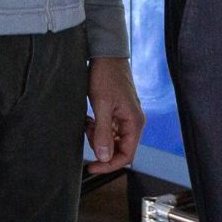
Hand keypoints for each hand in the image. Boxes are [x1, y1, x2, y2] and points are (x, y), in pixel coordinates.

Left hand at [86, 56, 143, 172]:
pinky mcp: (119, 111)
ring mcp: (126, 117)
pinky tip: (89, 118)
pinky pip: (110, 129)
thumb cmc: (105, 76)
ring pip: (113, 139)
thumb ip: (103, 132)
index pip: (126, 156)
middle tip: (87, 134)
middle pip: (120, 149)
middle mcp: (134, 122)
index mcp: (134, 122)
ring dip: (98, 137)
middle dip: (102, 147)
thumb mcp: (101, 105)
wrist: (106, 54)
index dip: (109, 165)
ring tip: (87, 123)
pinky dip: (98, 128)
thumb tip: (104, 158)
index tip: (91, 166)